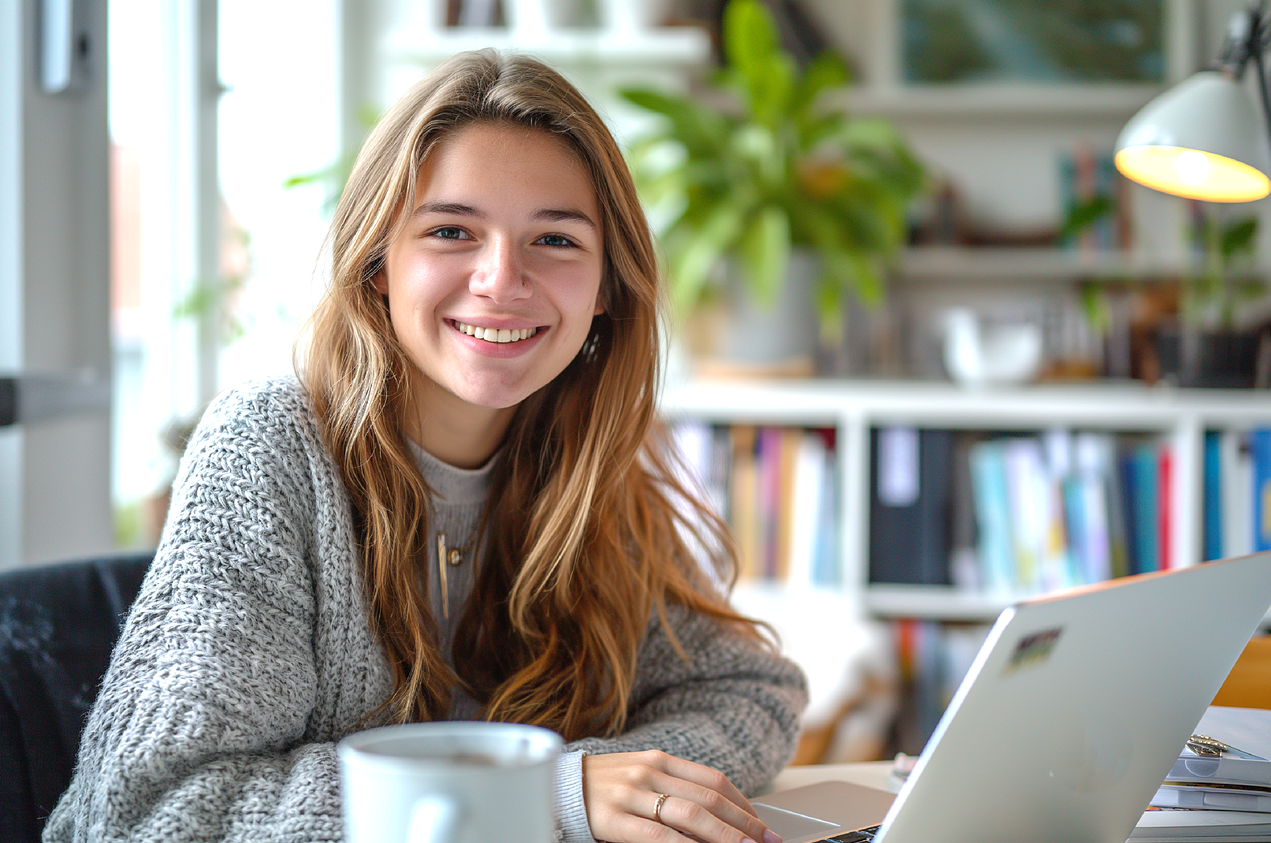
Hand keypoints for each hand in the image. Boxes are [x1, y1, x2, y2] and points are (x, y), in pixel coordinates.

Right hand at [580, 750, 780, 842]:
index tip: (763, 826)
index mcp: (660, 760)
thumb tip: (717, 814)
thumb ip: (673, 788)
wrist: (552, 788)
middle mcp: (649, 772)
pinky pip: (658, 836)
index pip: (714, 781)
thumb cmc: (601, 788)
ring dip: (725, 838)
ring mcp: (631, 794)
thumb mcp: (639, 777)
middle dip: (744, 825)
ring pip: (690, 817)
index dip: (743, 805)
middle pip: (708, 800)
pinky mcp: (614, 818)